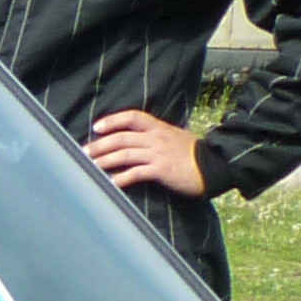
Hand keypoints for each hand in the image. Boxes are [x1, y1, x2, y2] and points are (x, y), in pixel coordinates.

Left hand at [83, 109, 207, 197]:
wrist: (216, 165)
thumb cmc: (196, 155)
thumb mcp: (176, 138)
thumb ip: (159, 137)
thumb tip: (143, 141)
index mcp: (159, 128)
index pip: (132, 117)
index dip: (113, 120)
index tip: (97, 127)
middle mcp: (156, 138)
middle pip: (121, 138)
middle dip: (100, 145)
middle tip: (83, 153)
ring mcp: (158, 153)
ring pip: (124, 154)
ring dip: (105, 161)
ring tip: (90, 167)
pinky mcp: (161, 170)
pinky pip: (136, 173)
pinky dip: (121, 178)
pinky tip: (111, 183)